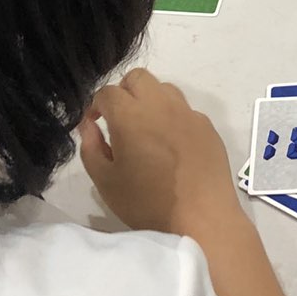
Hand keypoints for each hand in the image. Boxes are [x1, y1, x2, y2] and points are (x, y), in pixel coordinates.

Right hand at [80, 69, 239, 236]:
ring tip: (145, 129)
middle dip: (123, 92)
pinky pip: (184, 109)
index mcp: (131, 116)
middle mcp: (161, 105)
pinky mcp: (207, 126)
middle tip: (119, 120)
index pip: (108, 92)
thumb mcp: (106, 182)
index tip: (95, 123)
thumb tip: (89, 125)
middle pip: (138, 78)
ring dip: (149, 99)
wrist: (202, 218)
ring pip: (164, 88)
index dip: (96, 105)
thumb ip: (91, 147)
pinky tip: (171, 145)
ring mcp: (188, 113)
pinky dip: (172, 117)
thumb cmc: (148, 203)